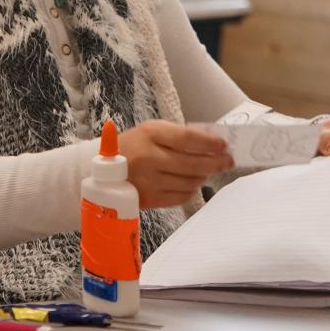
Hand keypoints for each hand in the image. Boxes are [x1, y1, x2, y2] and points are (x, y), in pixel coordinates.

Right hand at [118, 120, 233, 208]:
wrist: (101, 170)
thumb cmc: (133, 146)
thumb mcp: (152, 131)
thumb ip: (179, 135)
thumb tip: (212, 144)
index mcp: (150, 134)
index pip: (187, 139)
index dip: (209, 143)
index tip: (223, 145)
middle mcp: (149, 158)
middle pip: (192, 163)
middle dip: (215, 163)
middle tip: (227, 162)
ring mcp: (149, 181)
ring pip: (189, 182)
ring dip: (204, 176)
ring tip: (208, 171)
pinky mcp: (149, 199)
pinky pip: (180, 197)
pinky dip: (191, 190)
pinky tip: (193, 183)